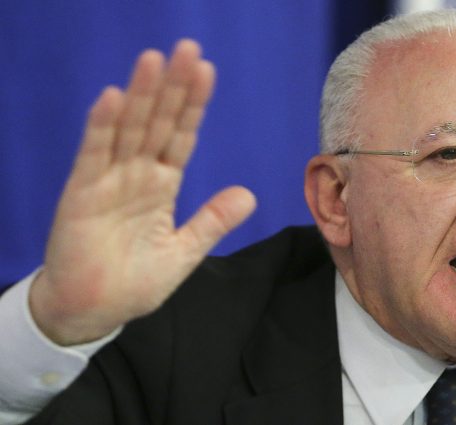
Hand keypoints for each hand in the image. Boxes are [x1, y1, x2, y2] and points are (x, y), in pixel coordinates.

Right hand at [29, 40, 255, 345]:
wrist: (93, 311)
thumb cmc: (134, 282)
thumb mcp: (184, 251)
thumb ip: (212, 221)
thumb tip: (249, 194)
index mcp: (161, 186)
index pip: (181, 137)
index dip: (193, 106)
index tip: (207, 72)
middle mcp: (136, 176)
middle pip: (157, 123)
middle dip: (173, 88)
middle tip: (187, 48)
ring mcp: (108, 181)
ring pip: (128, 130)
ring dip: (140, 96)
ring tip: (154, 60)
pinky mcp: (81, 195)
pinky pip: (93, 156)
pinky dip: (102, 128)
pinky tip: (112, 99)